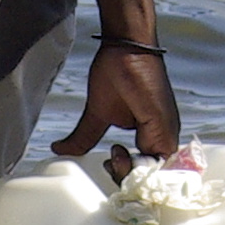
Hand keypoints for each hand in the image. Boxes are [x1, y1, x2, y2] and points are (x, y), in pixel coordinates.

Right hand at [50, 39, 180, 180]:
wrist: (124, 47)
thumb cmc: (116, 72)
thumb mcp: (97, 113)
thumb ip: (84, 137)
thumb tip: (59, 150)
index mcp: (151, 134)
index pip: (144, 170)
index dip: (127, 175)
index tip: (108, 164)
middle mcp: (162, 135)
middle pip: (152, 175)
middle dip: (127, 177)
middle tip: (111, 158)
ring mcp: (165, 130)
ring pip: (158, 171)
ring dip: (132, 172)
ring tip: (115, 152)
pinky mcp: (162, 122)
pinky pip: (163, 158)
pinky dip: (145, 166)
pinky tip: (123, 154)